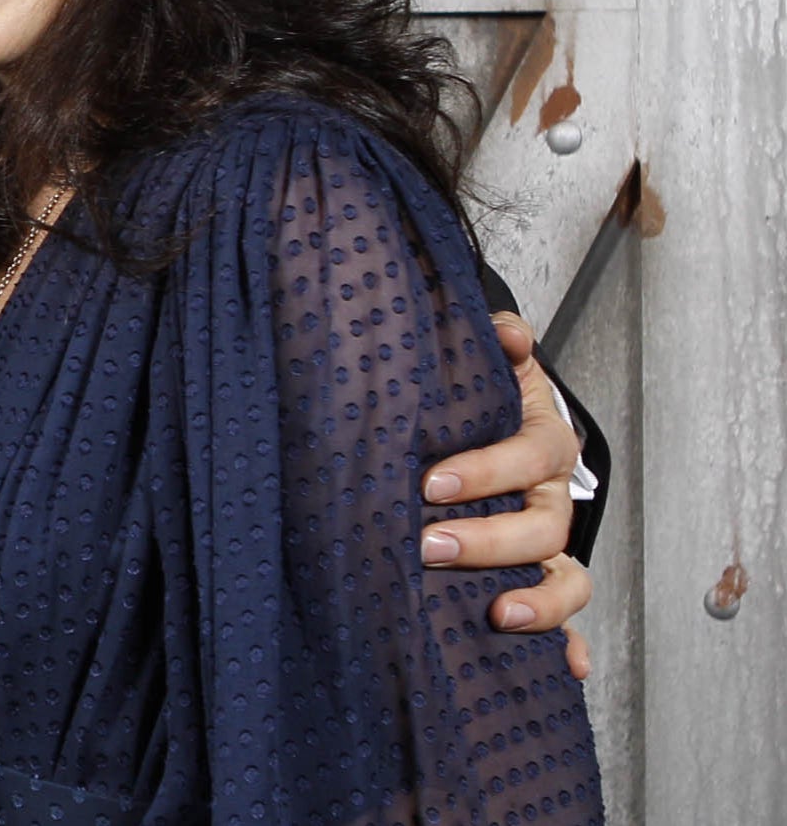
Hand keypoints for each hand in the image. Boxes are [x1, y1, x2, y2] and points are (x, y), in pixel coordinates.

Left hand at [418, 314, 592, 676]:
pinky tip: (567, 667)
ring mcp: (551, 543)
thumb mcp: (491, 369)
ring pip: (566, 578)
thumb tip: (507, 333)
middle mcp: (553, 497)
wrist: (491, 425)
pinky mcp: (541, 578)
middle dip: (489, 540)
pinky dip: (570, 641)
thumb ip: (500, 345)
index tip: (430, 481)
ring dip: (538, 600)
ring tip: (496, 611)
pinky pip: (566, 616)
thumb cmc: (484, 402)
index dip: (485, 470)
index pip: (528, 456)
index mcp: (542, 444)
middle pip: (543, 527)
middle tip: (430, 544)